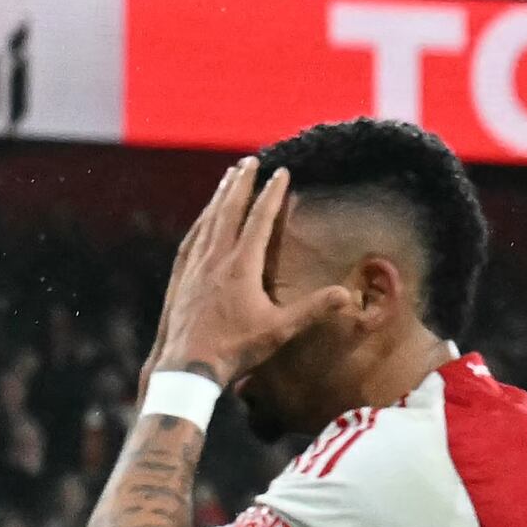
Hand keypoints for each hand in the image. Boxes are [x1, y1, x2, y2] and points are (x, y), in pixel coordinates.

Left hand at [147, 162, 356, 398]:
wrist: (186, 366)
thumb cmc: (235, 349)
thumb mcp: (279, 331)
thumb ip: (312, 309)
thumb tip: (346, 295)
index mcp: (241, 265)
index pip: (259, 219)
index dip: (272, 194)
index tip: (281, 172)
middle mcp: (216, 257)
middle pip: (229, 210)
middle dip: (241, 182)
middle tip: (249, 160)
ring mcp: (195, 265)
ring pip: (208, 220)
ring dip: (220, 196)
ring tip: (228, 177)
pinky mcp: (181, 276)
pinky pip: (192, 238)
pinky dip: (202, 220)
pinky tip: (203, 217)